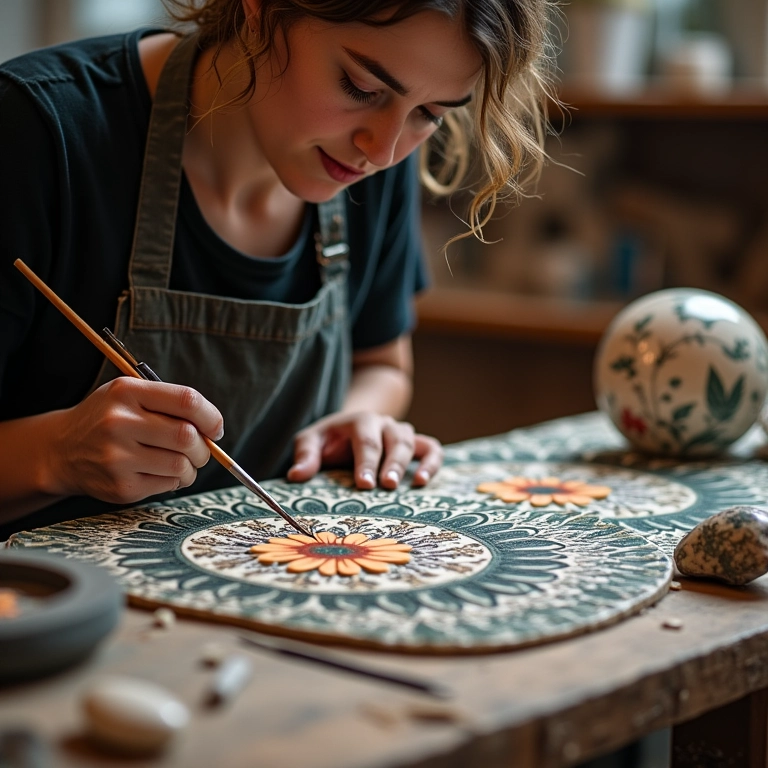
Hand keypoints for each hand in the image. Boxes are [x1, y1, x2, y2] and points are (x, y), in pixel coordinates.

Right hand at [44, 377, 223, 503]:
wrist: (61, 450)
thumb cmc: (109, 419)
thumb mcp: (130, 396)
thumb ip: (170, 404)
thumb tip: (213, 429)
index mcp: (127, 392)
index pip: (187, 400)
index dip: (211, 416)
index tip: (215, 428)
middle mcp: (119, 423)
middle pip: (187, 436)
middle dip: (204, 447)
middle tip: (200, 450)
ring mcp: (117, 457)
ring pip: (181, 464)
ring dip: (192, 467)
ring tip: (183, 463)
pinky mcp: (121, 486)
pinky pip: (168, 484)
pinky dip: (175, 480)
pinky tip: (162, 473)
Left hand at [286, 411, 442, 488]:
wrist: (347, 428)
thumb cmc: (328, 440)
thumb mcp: (310, 441)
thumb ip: (305, 456)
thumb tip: (296, 476)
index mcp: (359, 420)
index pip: (365, 440)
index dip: (366, 462)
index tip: (364, 484)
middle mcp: (384, 423)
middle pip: (394, 439)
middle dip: (391, 463)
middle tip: (387, 486)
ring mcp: (400, 432)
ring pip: (412, 442)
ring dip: (410, 463)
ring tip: (409, 485)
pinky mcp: (414, 444)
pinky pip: (431, 449)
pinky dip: (432, 463)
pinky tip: (422, 481)